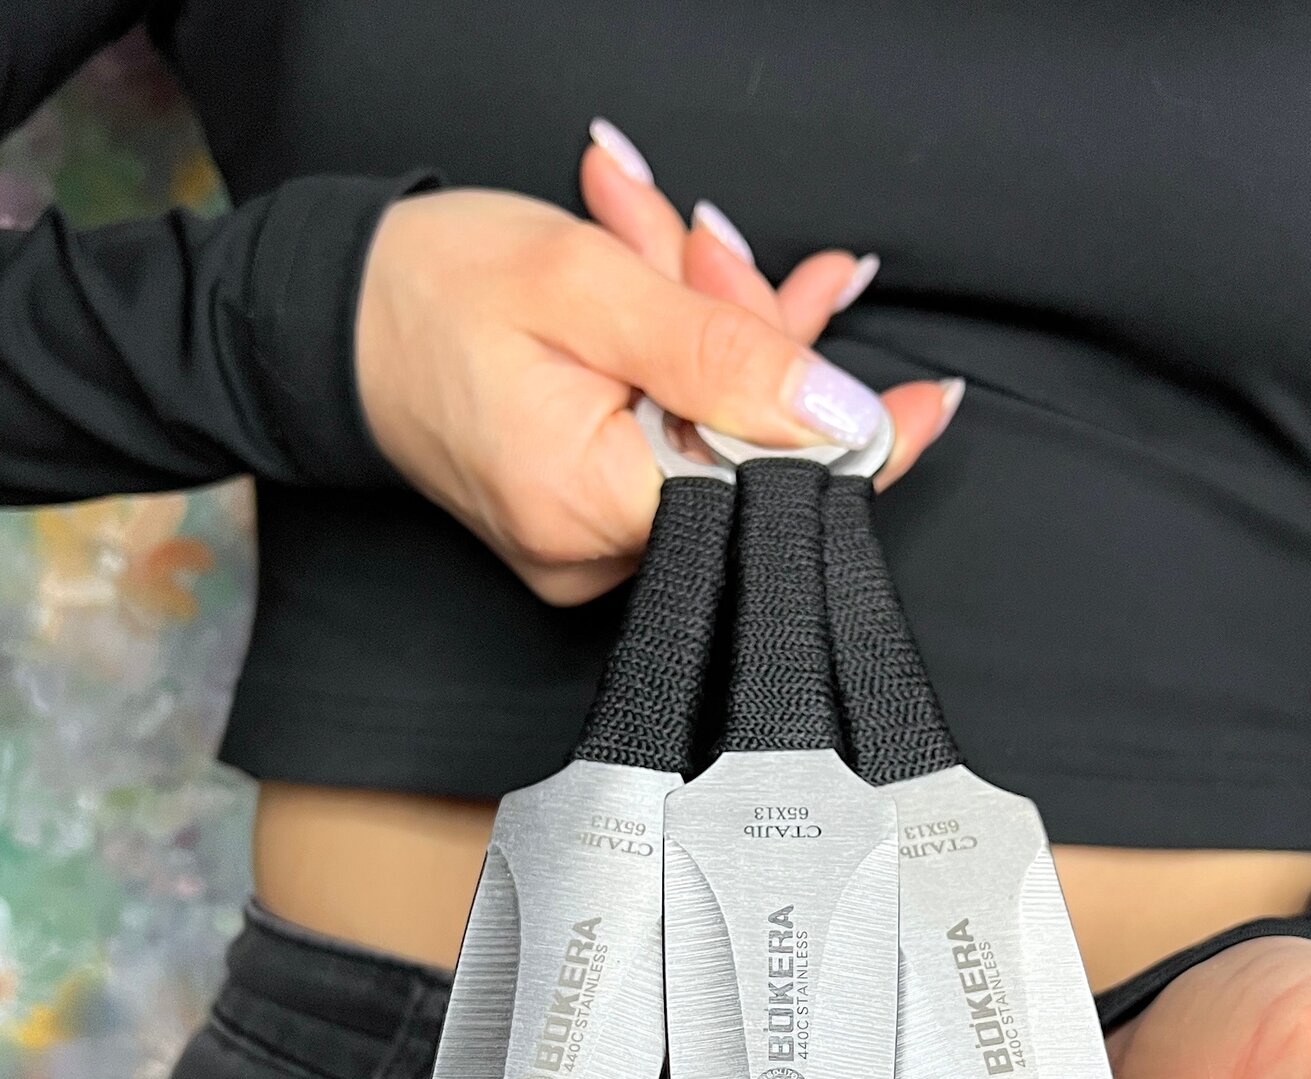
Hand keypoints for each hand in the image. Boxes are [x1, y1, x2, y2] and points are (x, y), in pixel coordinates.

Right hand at [354, 128, 955, 605]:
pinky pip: (667, 446)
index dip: (846, 440)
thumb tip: (840, 413)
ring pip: (706, 444)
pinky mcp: (580, 525)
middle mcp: (590, 556)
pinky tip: (669, 287)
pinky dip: (677, 367)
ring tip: (666, 237)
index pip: (764, 494)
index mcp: (590, 507)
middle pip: (738, 463)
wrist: (329, 315)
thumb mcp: (584, 288)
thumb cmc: (430, 292)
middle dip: (747, 339)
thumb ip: (720, 353)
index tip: (928, 403)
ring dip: (709, 334)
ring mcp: (584, 549)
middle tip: (707, 240)